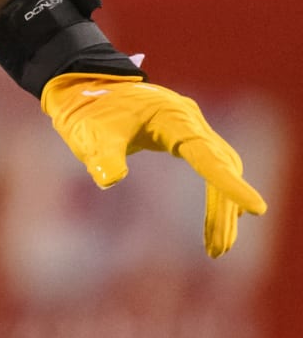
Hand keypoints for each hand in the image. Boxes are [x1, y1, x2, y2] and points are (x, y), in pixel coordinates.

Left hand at [42, 72, 268, 256]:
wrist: (82, 86)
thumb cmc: (87, 110)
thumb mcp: (89, 134)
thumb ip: (102, 156)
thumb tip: (109, 180)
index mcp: (172, 117)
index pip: (208, 155)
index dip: (230, 184)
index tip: (257, 209)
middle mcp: (189, 120)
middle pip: (220, 167)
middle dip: (224, 209)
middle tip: (217, 251)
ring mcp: (189, 126)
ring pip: (220, 168)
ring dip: (222, 207)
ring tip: (217, 248)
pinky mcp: (183, 135)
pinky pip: (210, 166)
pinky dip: (215, 194)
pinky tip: (218, 219)